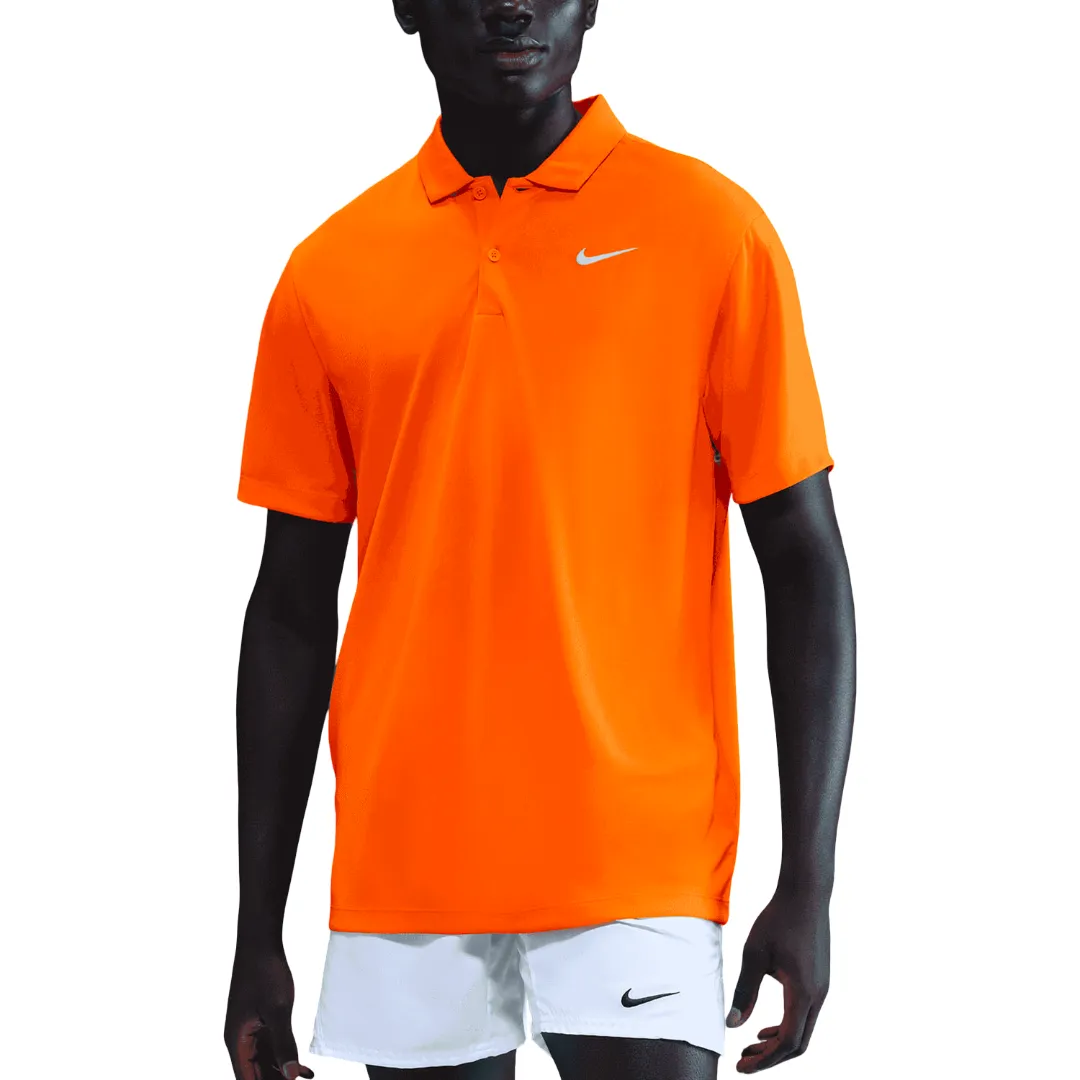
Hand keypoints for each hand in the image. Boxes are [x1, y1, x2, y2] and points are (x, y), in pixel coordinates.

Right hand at [224, 940, 315, 1079]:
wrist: (260, 943)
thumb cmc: (263, 972)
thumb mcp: (277, 1010)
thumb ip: (284, 1044)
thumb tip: (291, 1076)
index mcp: (237, 1042)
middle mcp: (240, 1041)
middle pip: (256, 1074)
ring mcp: (250, 1032)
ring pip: (265, 1063)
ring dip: (284, 1072)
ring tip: (306, 1078)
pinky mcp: (260, 1022)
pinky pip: (271, 1048)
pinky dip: (286, 1057)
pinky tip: (304, 1069)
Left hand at [725, 886, 829, 1071]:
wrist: (806, 894)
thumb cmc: (778, 920)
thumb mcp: (754, 955)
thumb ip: (744, 991)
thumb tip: (733, 1025)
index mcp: (803, 993)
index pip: (786, 1042)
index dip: (764, 1060)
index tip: (740, 1066)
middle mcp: (818, 996)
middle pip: (798, 1043)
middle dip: (770, 1057)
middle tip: (742, 1060)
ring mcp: (822, 989)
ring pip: (804, 1031)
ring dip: (778, 1043)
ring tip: (751, 1046)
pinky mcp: (820, 981)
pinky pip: (805, 1015)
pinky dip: (786, 1027)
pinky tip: (766, 1026)